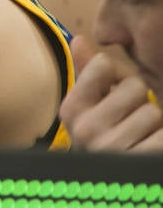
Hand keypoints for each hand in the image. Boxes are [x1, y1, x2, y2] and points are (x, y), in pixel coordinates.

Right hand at [60, 35, 162, 151]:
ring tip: (139, 137)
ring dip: (153, 124)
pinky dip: (161, 140)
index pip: (104, 65)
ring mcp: (112, 148)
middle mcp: (87, 128)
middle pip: (134, 87)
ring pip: (153, 112)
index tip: (110, 96)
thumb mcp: (87, 108)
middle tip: (128, 120)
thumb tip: (80, 39)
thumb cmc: (101, 139)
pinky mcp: (139, 161)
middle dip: (138, 101)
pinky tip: (148, 148)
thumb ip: (86, 72)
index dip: (115, 77)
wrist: (106, 186)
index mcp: (72, 110)